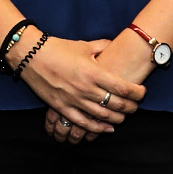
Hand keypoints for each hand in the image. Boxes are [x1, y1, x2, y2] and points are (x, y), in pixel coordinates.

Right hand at [16, 32, 144, 136]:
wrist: (30, 54)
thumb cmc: (58, 48)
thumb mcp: (83, 45)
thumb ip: (102, 47)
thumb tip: (114, 45)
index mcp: (93, 72)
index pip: (123, 88)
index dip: (137, 93)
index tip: (142, 93)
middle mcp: (86, 88)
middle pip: (117, 104)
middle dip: (131, 107)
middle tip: (136, 106)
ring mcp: (74, 100)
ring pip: (103, 116)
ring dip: (118, 119)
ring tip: (124, 117)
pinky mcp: (62, 107)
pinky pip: (83, 123)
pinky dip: (98, 128)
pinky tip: (107, 128)